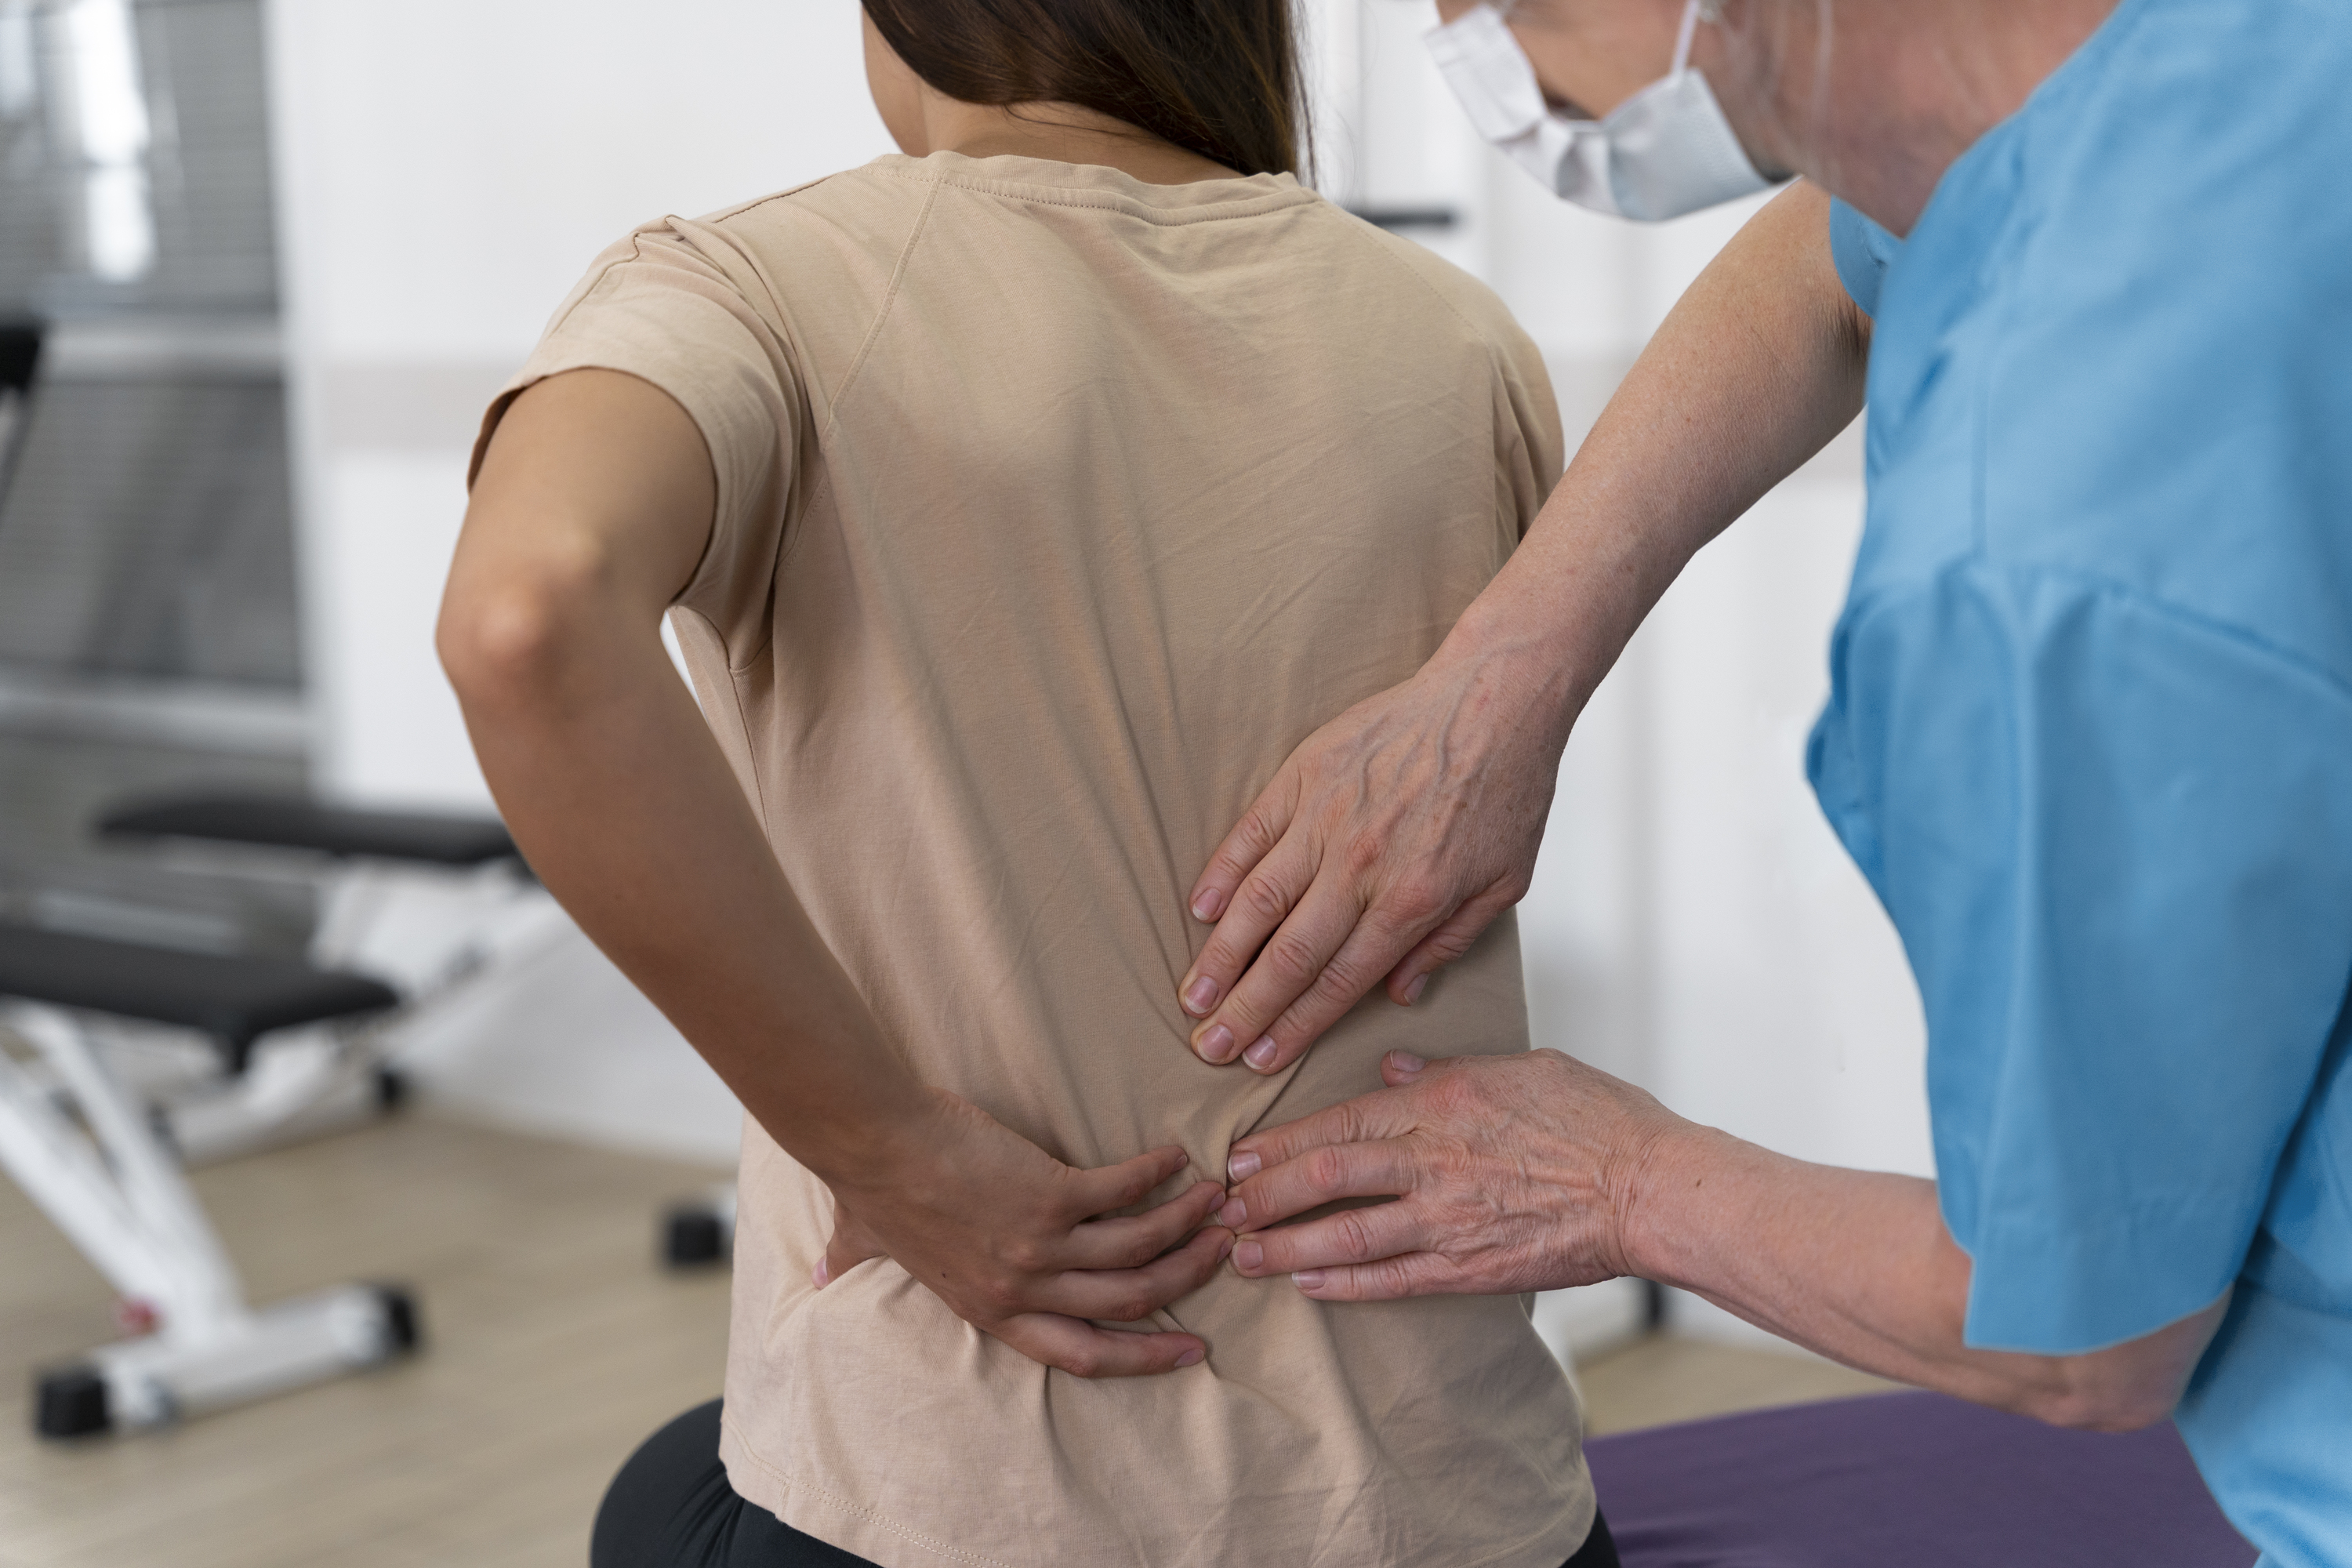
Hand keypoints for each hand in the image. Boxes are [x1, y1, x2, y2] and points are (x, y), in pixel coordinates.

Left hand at [814, 1087, 1232, 1375]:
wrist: (871, 1141)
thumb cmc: (867, 1186)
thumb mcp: (864, 1245)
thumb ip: (854, 1264)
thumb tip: (822, 1273)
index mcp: (990, 1309)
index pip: (1081, 1354)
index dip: (1141, 1357)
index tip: (1188, 1350)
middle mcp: (1021, 1287)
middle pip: (1127, 1302)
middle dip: (1184, 1283)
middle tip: (1225, 1257)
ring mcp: (1038, 1243)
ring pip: (1137, 1250)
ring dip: (1185, 1227)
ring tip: (1216, 1203)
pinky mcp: (1048, 1193)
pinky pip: (1121, 1192)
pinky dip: (1156, 1175)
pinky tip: (1177, 1157)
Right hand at [1177, 646, 1571, 1072]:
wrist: (1494, 699)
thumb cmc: (1506, 788)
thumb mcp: (1504, 884)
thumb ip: (1449, 943)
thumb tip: (1399, 993)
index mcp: (1412, 901)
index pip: (1338, 983)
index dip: (1294, 1028)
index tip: (1262, 1059)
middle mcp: (1362, 866)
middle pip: (1289, 956)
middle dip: (1245, 1010)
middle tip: (1210, 1048)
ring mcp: (1327, 818)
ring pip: (1257, 901)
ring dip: (1220, 955)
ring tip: (1192, 997)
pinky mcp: (1305, 775)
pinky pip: (1251, 834)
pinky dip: (1220, 874)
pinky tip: (1197, 911)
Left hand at [1212, 1049, 1679, 1299]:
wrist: (1652, 1188)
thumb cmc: (1597, 1117)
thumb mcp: (1520, 1067)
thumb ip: (1448, 1071)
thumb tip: (1393, 1072)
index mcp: (1443, 1103)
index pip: (1341, 1120)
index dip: (1282, 1141)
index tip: (1241, 1155)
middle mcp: (1434, 1160)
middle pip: (1328, 1174)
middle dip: (1266, 1194)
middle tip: (1221, 1208)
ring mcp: (1449, 1218)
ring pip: (1346, 1233)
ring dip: (1286, 1246)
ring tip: (1242, 1255)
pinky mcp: (1471, 1267)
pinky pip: (1392, 1279)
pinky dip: (1344, 1284)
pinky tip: (1307, 1284)